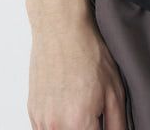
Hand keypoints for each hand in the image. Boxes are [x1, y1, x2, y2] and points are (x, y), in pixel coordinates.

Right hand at [28, 5, 128, 129]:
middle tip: (96, 115)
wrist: (61, 28)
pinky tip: (69, 109)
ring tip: (83, 108)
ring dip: (73, 128)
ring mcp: (41, 120)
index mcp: (79, 123)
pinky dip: (59, 126)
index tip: (103, 123)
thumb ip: (117, 125)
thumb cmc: (88, 53)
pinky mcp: (32, 112)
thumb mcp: (114, 90)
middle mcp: (56, 126)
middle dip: (88, 129)